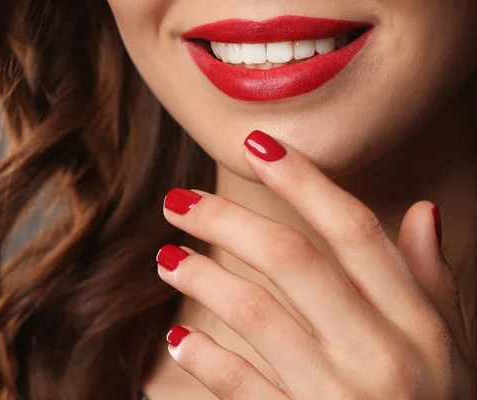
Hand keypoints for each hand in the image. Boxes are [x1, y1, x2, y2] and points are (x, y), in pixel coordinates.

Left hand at [156, 130, 476, 398]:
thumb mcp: (451, 349)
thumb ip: (433, 282)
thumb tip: (424, 212)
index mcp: (416, 323)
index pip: (354, 229)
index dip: (303, 180)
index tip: (257, 144)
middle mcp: (380, 353)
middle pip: (291, 258)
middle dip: (225, 219)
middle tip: (178, 201)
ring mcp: (338, 396)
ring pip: (254, 312)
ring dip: (201, 277)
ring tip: (167, 258)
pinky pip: (239, 385)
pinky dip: (203, 358)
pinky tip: (177, 339)